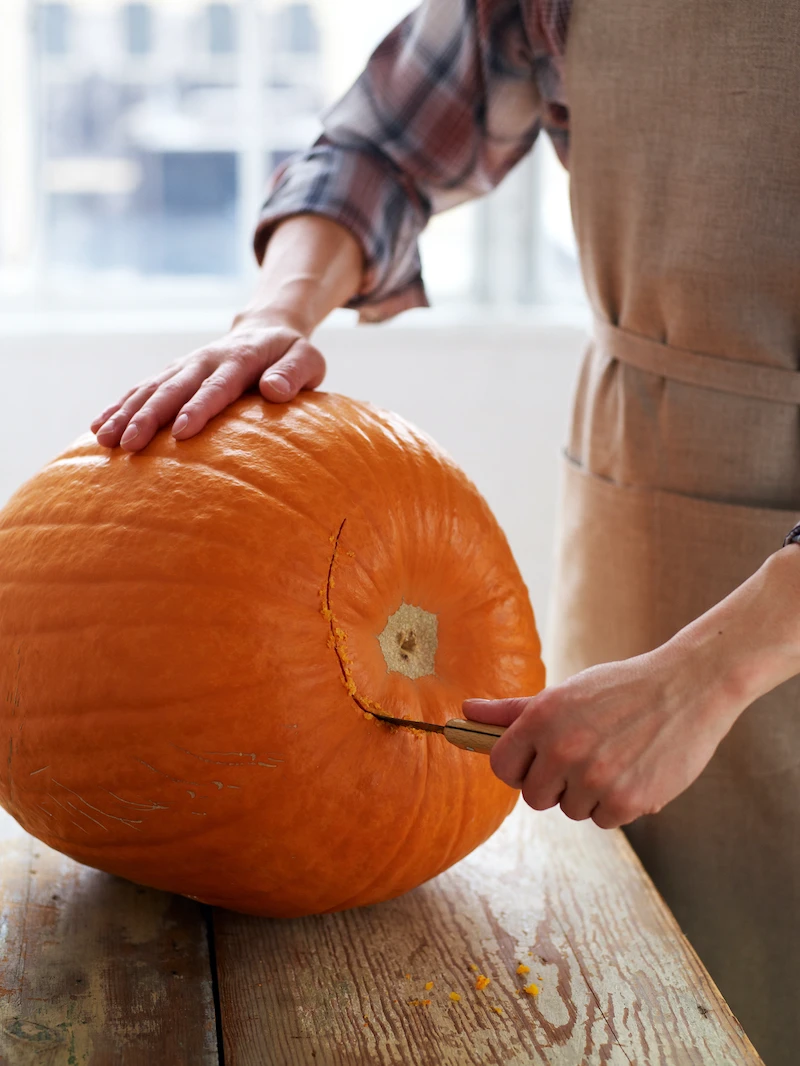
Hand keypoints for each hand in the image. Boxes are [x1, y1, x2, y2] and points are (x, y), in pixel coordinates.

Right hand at [91, 319, 325, 450]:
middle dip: (149, 417)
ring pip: (149, 390)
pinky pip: (141, 390)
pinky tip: (97, 428)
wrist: (266, 330)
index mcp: (239, 360)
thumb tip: (274, 390)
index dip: (199, 408)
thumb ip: (294, 374)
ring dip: (125, 414)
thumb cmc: (291, 355)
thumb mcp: (307, 360)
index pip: (217, 387)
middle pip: (173, 389)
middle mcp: (205, 360)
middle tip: (128, 445)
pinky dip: (118, 407)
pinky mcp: (172, 373)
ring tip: (104, 442)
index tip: (181, 432)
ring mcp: (184, 366)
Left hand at [463, 644, 741, 829]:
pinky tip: (634, 771)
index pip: (502, 767)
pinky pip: (604, 820)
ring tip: (615, 757)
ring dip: (589, 794)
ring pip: (571, 810)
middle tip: (583, 758)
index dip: (518, 768)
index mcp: (541, 718)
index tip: (536, 762)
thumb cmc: (619, 689)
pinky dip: (617, 804)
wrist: (688, 687)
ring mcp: (595, 777)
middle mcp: (563, 748)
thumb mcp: (564, 693)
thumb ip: (512, 710)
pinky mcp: (628, 800)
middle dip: (555, 784)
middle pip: (535, 797)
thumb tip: (465, 711)